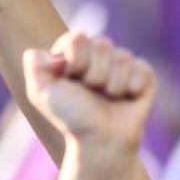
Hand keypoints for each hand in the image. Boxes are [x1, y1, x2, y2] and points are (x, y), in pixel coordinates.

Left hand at [22, 32, 155, 166]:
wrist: (100, 141)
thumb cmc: (71, 118)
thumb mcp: (41, 93)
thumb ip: (34, 64)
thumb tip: (56, 53)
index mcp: (76, 53)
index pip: (79, 38)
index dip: (76, 61)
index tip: (71, 80)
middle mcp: (100, 55)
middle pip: (102, 43)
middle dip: (94, 74)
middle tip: (91, 93)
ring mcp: (123, 64)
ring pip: (122, 57)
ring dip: (112, 85)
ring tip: (108, 99)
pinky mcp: (144, 75)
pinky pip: (142, 68)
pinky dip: (133, 87)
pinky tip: (127, 99)